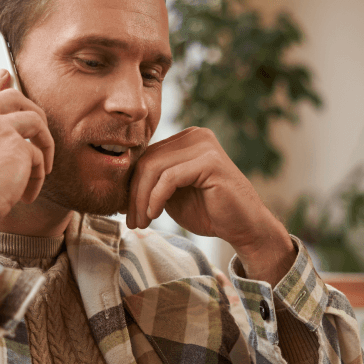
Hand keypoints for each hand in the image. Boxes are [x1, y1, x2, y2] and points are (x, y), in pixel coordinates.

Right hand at [0, 70, 54, 247]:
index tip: (5, 78)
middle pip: (10, 96)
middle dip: (31, 110)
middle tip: (41, 127)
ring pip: (33, 119)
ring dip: (44, 145)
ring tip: (42, 168)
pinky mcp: (15, 142)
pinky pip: (38, 154)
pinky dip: (38, 176)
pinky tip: (27, 193)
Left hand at [126, 127, 294, 284]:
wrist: (244, 227)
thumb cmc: (210, 212)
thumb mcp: (173, 194)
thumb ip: (153, 182)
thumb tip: (120, 183)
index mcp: (187, 139)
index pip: (147, 156)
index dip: (132, 185)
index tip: (128, 213)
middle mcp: (196, 135)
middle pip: (147, 160)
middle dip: (135, 194)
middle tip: (132, 222)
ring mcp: (204, 145)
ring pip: (154, 168)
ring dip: (142, 199)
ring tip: (142, 222)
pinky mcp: (210, 162)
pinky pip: (170, 177)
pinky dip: (156, 198)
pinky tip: (155, 215)